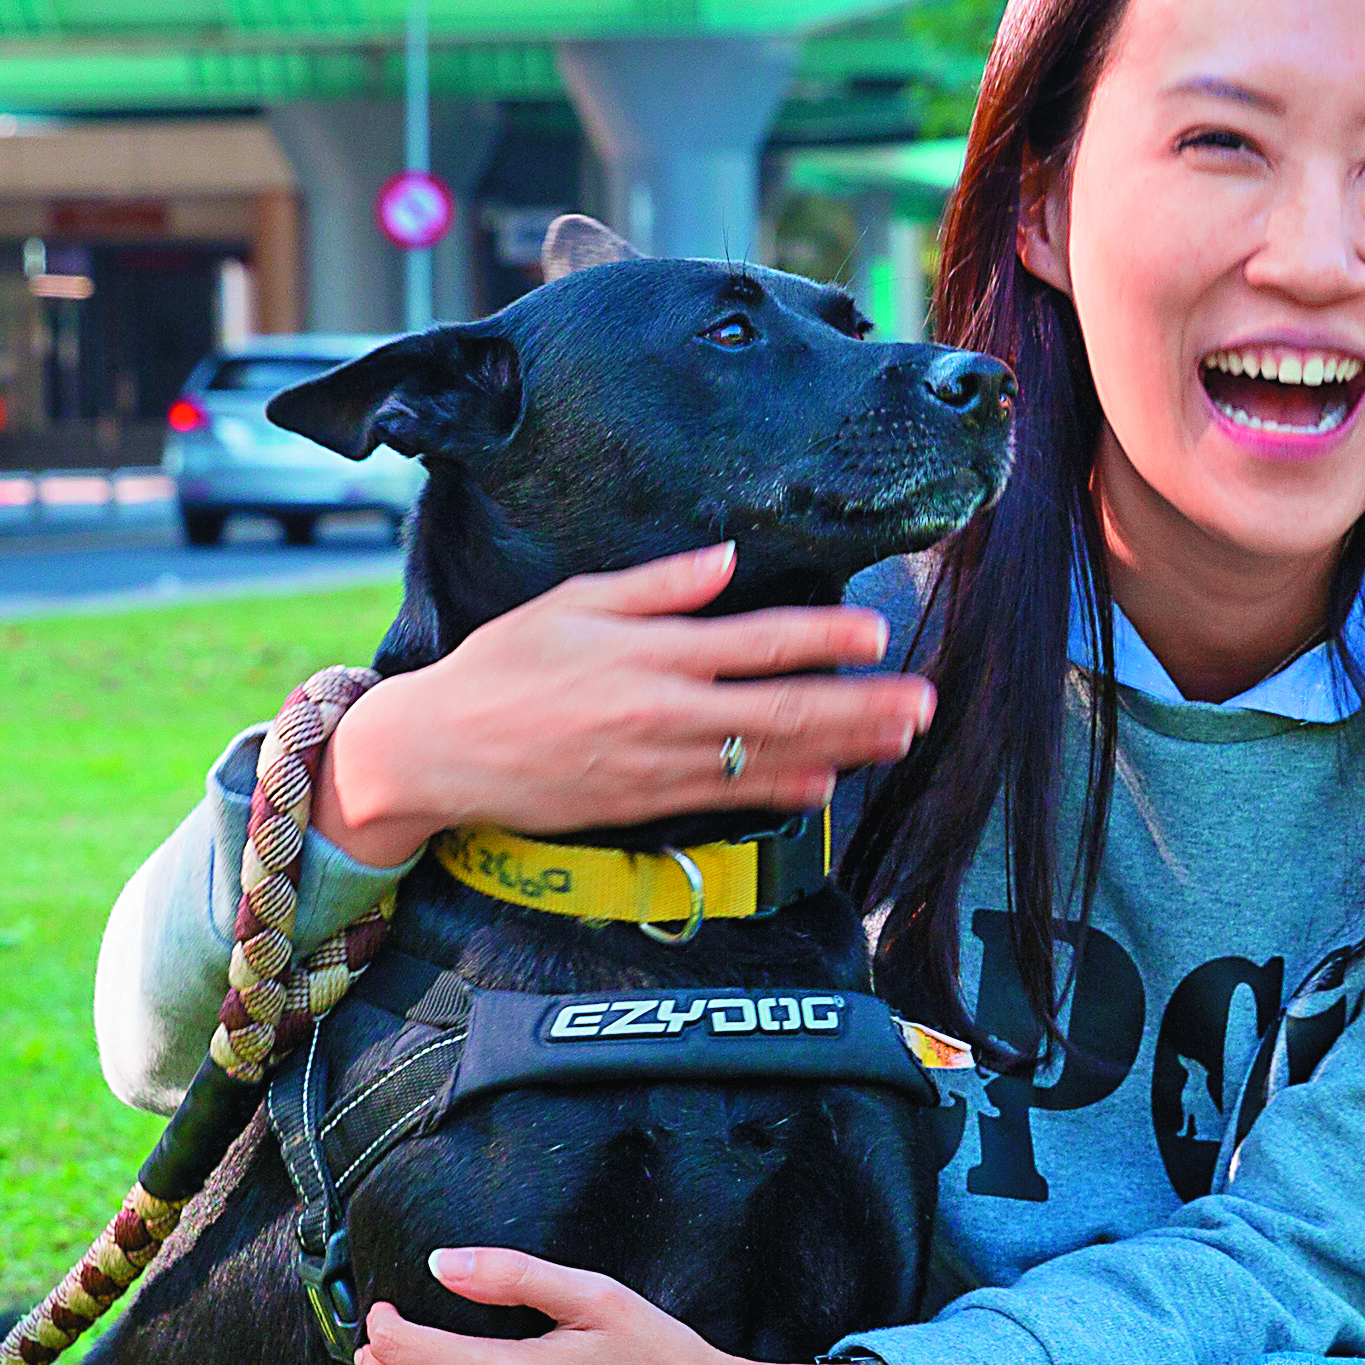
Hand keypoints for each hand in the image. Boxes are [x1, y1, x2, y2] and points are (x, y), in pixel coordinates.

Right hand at [312, 547, 930, 868]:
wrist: (441, 752)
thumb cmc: (502, 668)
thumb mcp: (573, 604)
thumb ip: (657, 586)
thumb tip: (726, 560)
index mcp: (648, 653)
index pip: (755, 642)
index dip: (823, 637)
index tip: (875, 630)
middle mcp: (663, 712)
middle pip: (782, 710)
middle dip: (861, 705)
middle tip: (922, 700)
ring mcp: (658, 766)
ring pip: (769, 759)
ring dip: (842, 748)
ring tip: (900, 737)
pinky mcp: (646, 805)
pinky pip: (730, 798)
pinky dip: (783, 791)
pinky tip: (827, 783)